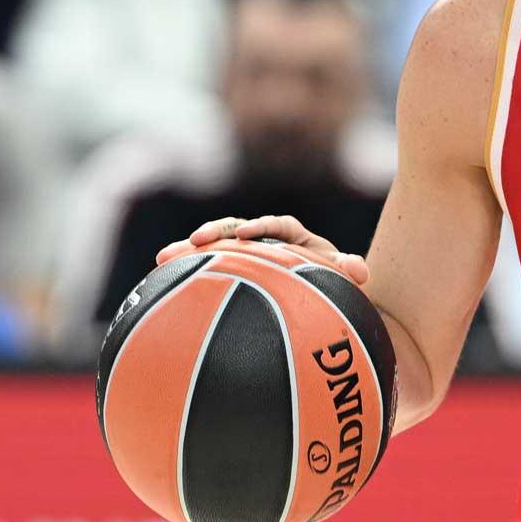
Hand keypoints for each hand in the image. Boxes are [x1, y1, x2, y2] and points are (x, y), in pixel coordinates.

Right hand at [156, 214, 369, 286]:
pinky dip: (186, 272)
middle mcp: (266, 240)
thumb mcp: (340, 278)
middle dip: (216, 232)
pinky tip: (160, 281)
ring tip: (164, 257)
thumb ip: (348, 270)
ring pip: (215, 247)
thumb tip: (360, 270)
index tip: (247, 234)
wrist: (320, 296)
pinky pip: (207, 268)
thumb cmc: (331, 283)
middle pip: (237, 229)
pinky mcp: (231, 269)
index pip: (279, 225)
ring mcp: (246, 255)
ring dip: (190, 250)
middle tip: (194, 240)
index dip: (263, 226)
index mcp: (294, 237)